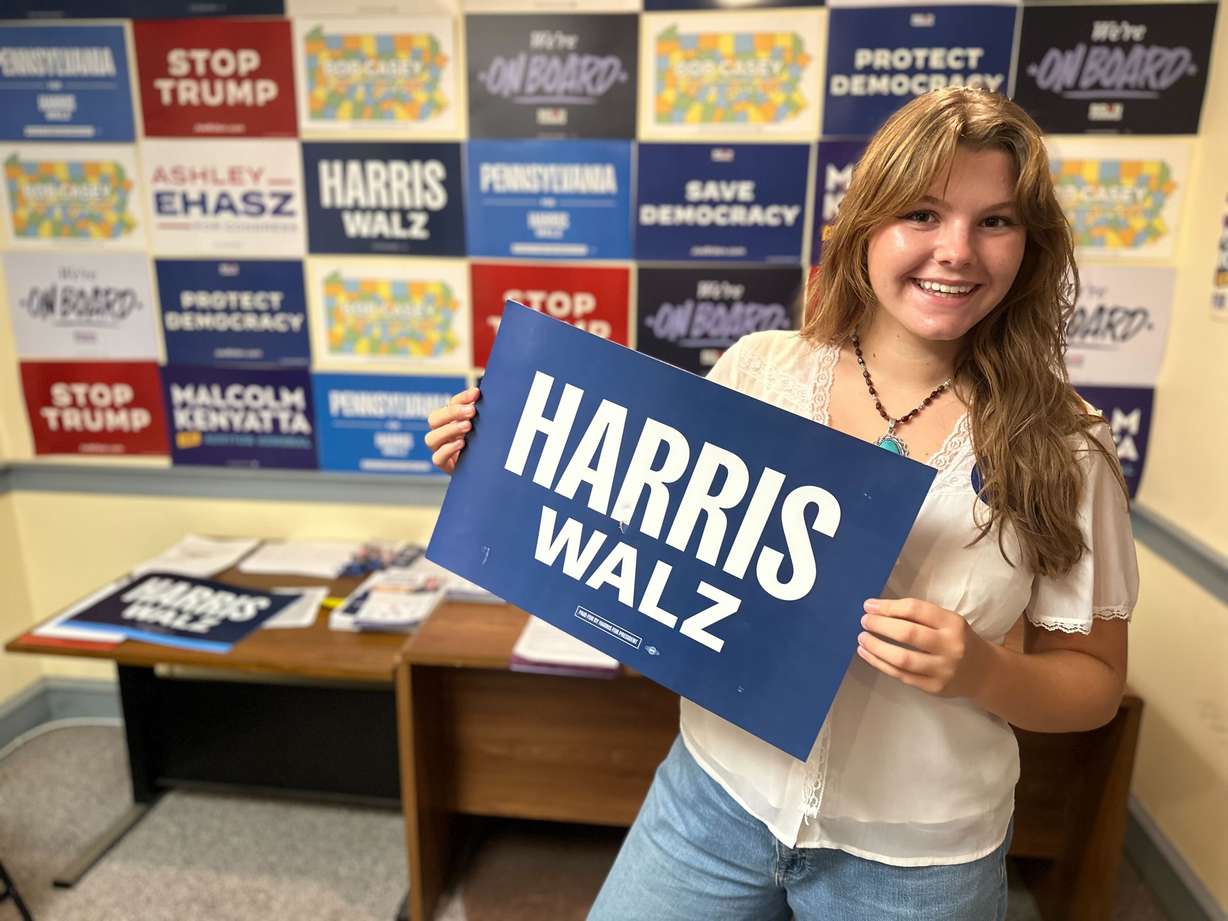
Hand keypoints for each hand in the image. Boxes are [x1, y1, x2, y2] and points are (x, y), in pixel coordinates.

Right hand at [424, 387, 479, 473]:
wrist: (484, 469)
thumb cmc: (481, 444)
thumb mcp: (482, 427)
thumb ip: (480, 414)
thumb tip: (484, 396)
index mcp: (450, 420)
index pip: (450, 404)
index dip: (462, 397)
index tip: (476, 393)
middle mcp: (441, 433)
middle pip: (434, 419)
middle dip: (452, 413)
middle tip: (471, 411)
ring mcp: (439, 449)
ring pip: (431, 438)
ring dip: (449, 430)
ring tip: (468, 427)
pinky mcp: (443, 465)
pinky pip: (437, 458)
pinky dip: (448, 449)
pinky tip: (462, 444)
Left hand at [856, 597, 992, 698]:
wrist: (983, 672)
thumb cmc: (958, 640)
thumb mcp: (947, 621)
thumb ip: (919, 616)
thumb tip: (878, 609)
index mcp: (953, 623)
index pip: (916, 610)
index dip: (889, 607)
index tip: (869, 605)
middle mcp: (950, 646)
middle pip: (908, 634)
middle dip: (880, 626)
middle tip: (864, 621)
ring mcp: (942, 670)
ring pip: (903, 659)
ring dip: (876, 647)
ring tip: (862, 639)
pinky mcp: (934, 688)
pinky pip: (901, 675)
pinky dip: (880, 664)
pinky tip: (868, 654)